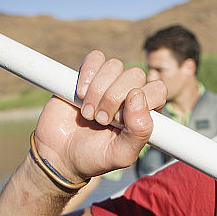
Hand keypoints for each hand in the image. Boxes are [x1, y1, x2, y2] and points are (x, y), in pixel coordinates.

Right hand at [34, 50, 166, 181]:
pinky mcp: (87, 74)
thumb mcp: (122, 154)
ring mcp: (108, 83)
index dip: (139, 103)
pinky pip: (96, 58)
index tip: (120, 122)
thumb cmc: (94, 157)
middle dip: (114, 98)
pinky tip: (80, 93)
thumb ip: (139, 132)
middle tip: (101, 120)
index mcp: (144, 112)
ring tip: (88, 113)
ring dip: (98, 90)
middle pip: (135, 74)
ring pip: (114, 66)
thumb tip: (137, 96)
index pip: (157, 90)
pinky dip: (88, 73)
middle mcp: (129, 94)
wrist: (59, 154)